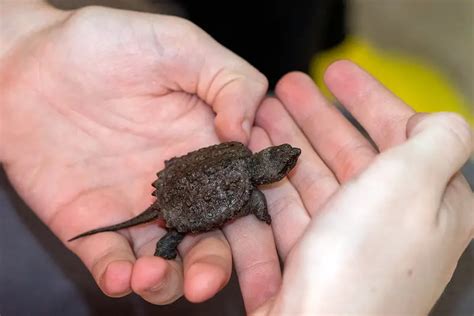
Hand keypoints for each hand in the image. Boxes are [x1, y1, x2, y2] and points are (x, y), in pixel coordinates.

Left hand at [0, 4, 279, 307]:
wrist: (31, 62)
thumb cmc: (111, 46)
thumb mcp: (184, 47)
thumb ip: (232, 84)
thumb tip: (246, 136)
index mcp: (212, 152)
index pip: (252, 198)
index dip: (268, 230)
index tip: (279, 254)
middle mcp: (183, 188)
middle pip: (217, 242)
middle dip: (222, 269)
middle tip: (216, 283)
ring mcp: (139, 209)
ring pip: (168, 263)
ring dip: (170, 282)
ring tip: (157, 274)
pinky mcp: (95, 223)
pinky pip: (111, 261)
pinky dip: (119, 277)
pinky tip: (121, 274)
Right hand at [250, 61, 472, 313]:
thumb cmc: (363, 264)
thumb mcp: (413, 184)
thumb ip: (437, 140)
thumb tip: (441, 120)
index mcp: (427, 207)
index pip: (402, 136)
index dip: (369, 99)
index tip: (335, 72)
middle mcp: (386, 229)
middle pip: (349, 157)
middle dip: (315, 117)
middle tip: (284, 88)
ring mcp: (342, 249)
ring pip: (311, 181)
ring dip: (283, 146)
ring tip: (258, 117)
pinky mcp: (304, 266)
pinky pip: (284, 214)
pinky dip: (266, 186)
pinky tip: (248, 161)